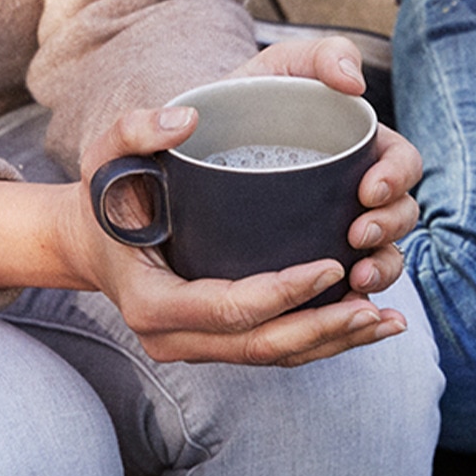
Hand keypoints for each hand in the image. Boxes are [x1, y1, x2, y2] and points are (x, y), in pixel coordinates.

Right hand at [62, 98, 409, 366]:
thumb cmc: (105, 191)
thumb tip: (189, 120)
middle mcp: (173, 336)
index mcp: (150, 299)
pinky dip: (319, 340)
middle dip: (324, 330)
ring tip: (388, 321)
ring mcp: (194, 346)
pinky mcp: (214, 342)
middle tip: (378, 306)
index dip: (285, 293)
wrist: (88, 237)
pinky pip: (272, 350)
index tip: (332, 263)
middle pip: (262, 345)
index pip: (230, 307)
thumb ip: (138, 127)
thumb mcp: (108, 150)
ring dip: (334, 342)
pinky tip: (363, 320)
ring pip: (274, 356)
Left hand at [231, 34, 420, 297]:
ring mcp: (334, 230)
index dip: (397, 178)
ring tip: (356, 280)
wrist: (186, 146)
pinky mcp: (309, 264)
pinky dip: (353, 304)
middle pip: (400, 215)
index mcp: (358, 146)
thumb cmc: (241, 100)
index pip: (401, 163)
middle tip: (357, 237)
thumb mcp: (278, 65)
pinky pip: (343, 294)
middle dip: (390, 229)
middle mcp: (354, 192)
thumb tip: (353, 81)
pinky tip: (344, 310)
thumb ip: (319, 55)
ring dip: (382, 270)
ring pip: (382, 258)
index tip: (368, 190)